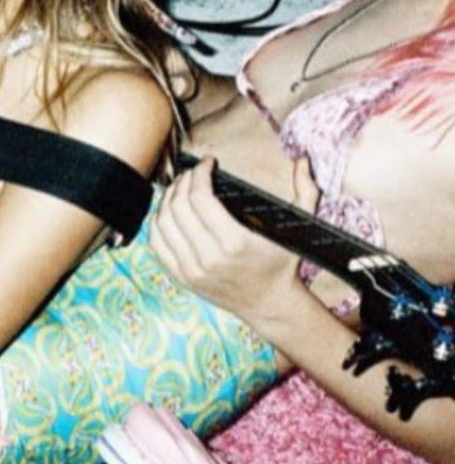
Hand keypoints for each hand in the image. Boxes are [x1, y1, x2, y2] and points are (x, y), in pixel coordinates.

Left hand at [150, 155, 319, 323]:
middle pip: (178, 207)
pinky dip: (157, 221)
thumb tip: (301, 159)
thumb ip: (306, 190)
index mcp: (234, 243)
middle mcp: (209, 258)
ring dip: (168, 198)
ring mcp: (191, 270)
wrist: (269, 304)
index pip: (200, 197)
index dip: (199, 173)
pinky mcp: (181, 277)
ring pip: (163, 222)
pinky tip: (168, 209)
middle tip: (192, 172)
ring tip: (180, 187)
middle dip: (182, 181)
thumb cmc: (283, 262)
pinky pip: (156, 243)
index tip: (207, 162)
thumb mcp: (301, 226)